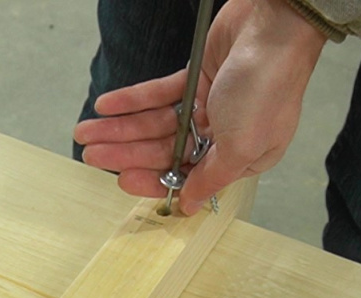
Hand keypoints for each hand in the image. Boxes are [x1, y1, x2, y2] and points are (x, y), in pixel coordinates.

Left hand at [74, 0, 326, 214]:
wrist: (274, 27)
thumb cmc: (266, 89)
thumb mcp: (242, 147)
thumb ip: (211, 179)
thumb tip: (191, 206)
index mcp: (240, 158)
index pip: (187, 178)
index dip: (152, 180)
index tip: (122, 181)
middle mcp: (222, 136)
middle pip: (165, 151)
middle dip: (126, 154)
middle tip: (91, 155)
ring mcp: (208, 106)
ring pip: (156, 124)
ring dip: (121, 128)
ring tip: (86, 131)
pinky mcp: (196, 78)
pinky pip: (158, 95)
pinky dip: (132, 101)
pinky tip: (106, 105)